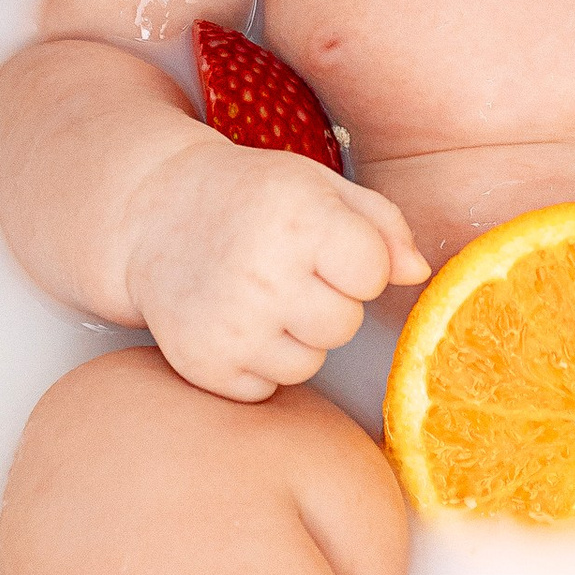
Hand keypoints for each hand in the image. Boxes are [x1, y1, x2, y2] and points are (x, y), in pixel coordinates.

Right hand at [121, 127, 428, 402]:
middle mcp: (262, 275)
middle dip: (329, 302)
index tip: (327, 247)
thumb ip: (382, 224)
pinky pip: (267, 388)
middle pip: (344, 325)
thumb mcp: (321, 185)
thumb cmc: (252, 197)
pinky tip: (235, 321)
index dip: (358, 263)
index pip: (374, 273)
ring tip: (261, 296)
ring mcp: (230, 326)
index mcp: (299, 220)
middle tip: (289, 272)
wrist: (155, 215)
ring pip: (309, 364)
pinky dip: (258, 363)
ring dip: (295, 337)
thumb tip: (418, 273)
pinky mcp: (204, 365)